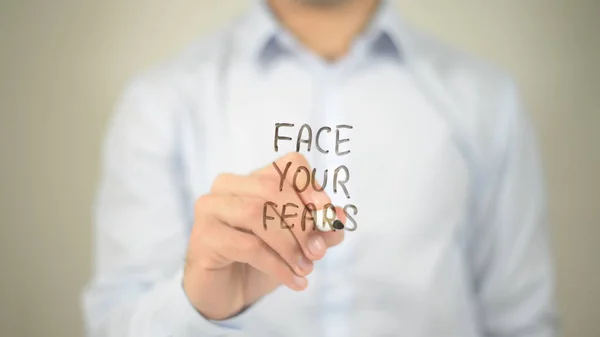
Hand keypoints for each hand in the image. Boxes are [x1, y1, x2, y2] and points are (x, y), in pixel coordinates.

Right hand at [183, 152, 345, 319]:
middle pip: (272, 189)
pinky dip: (277, 265)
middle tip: (318, 252)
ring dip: (289, 245)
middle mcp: (228, 186)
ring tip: (306, 268)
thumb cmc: (261, 260)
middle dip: (302, 222)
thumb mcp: (298, 244)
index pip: (289, 164)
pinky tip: (292, 280)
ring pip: (257, 213)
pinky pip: (247, 245)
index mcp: (254, 178)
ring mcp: (210, 208)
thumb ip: (319, 229)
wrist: (226, 292)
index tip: (327, 216)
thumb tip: (340, 218)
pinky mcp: (203, 237)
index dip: (311, 186)